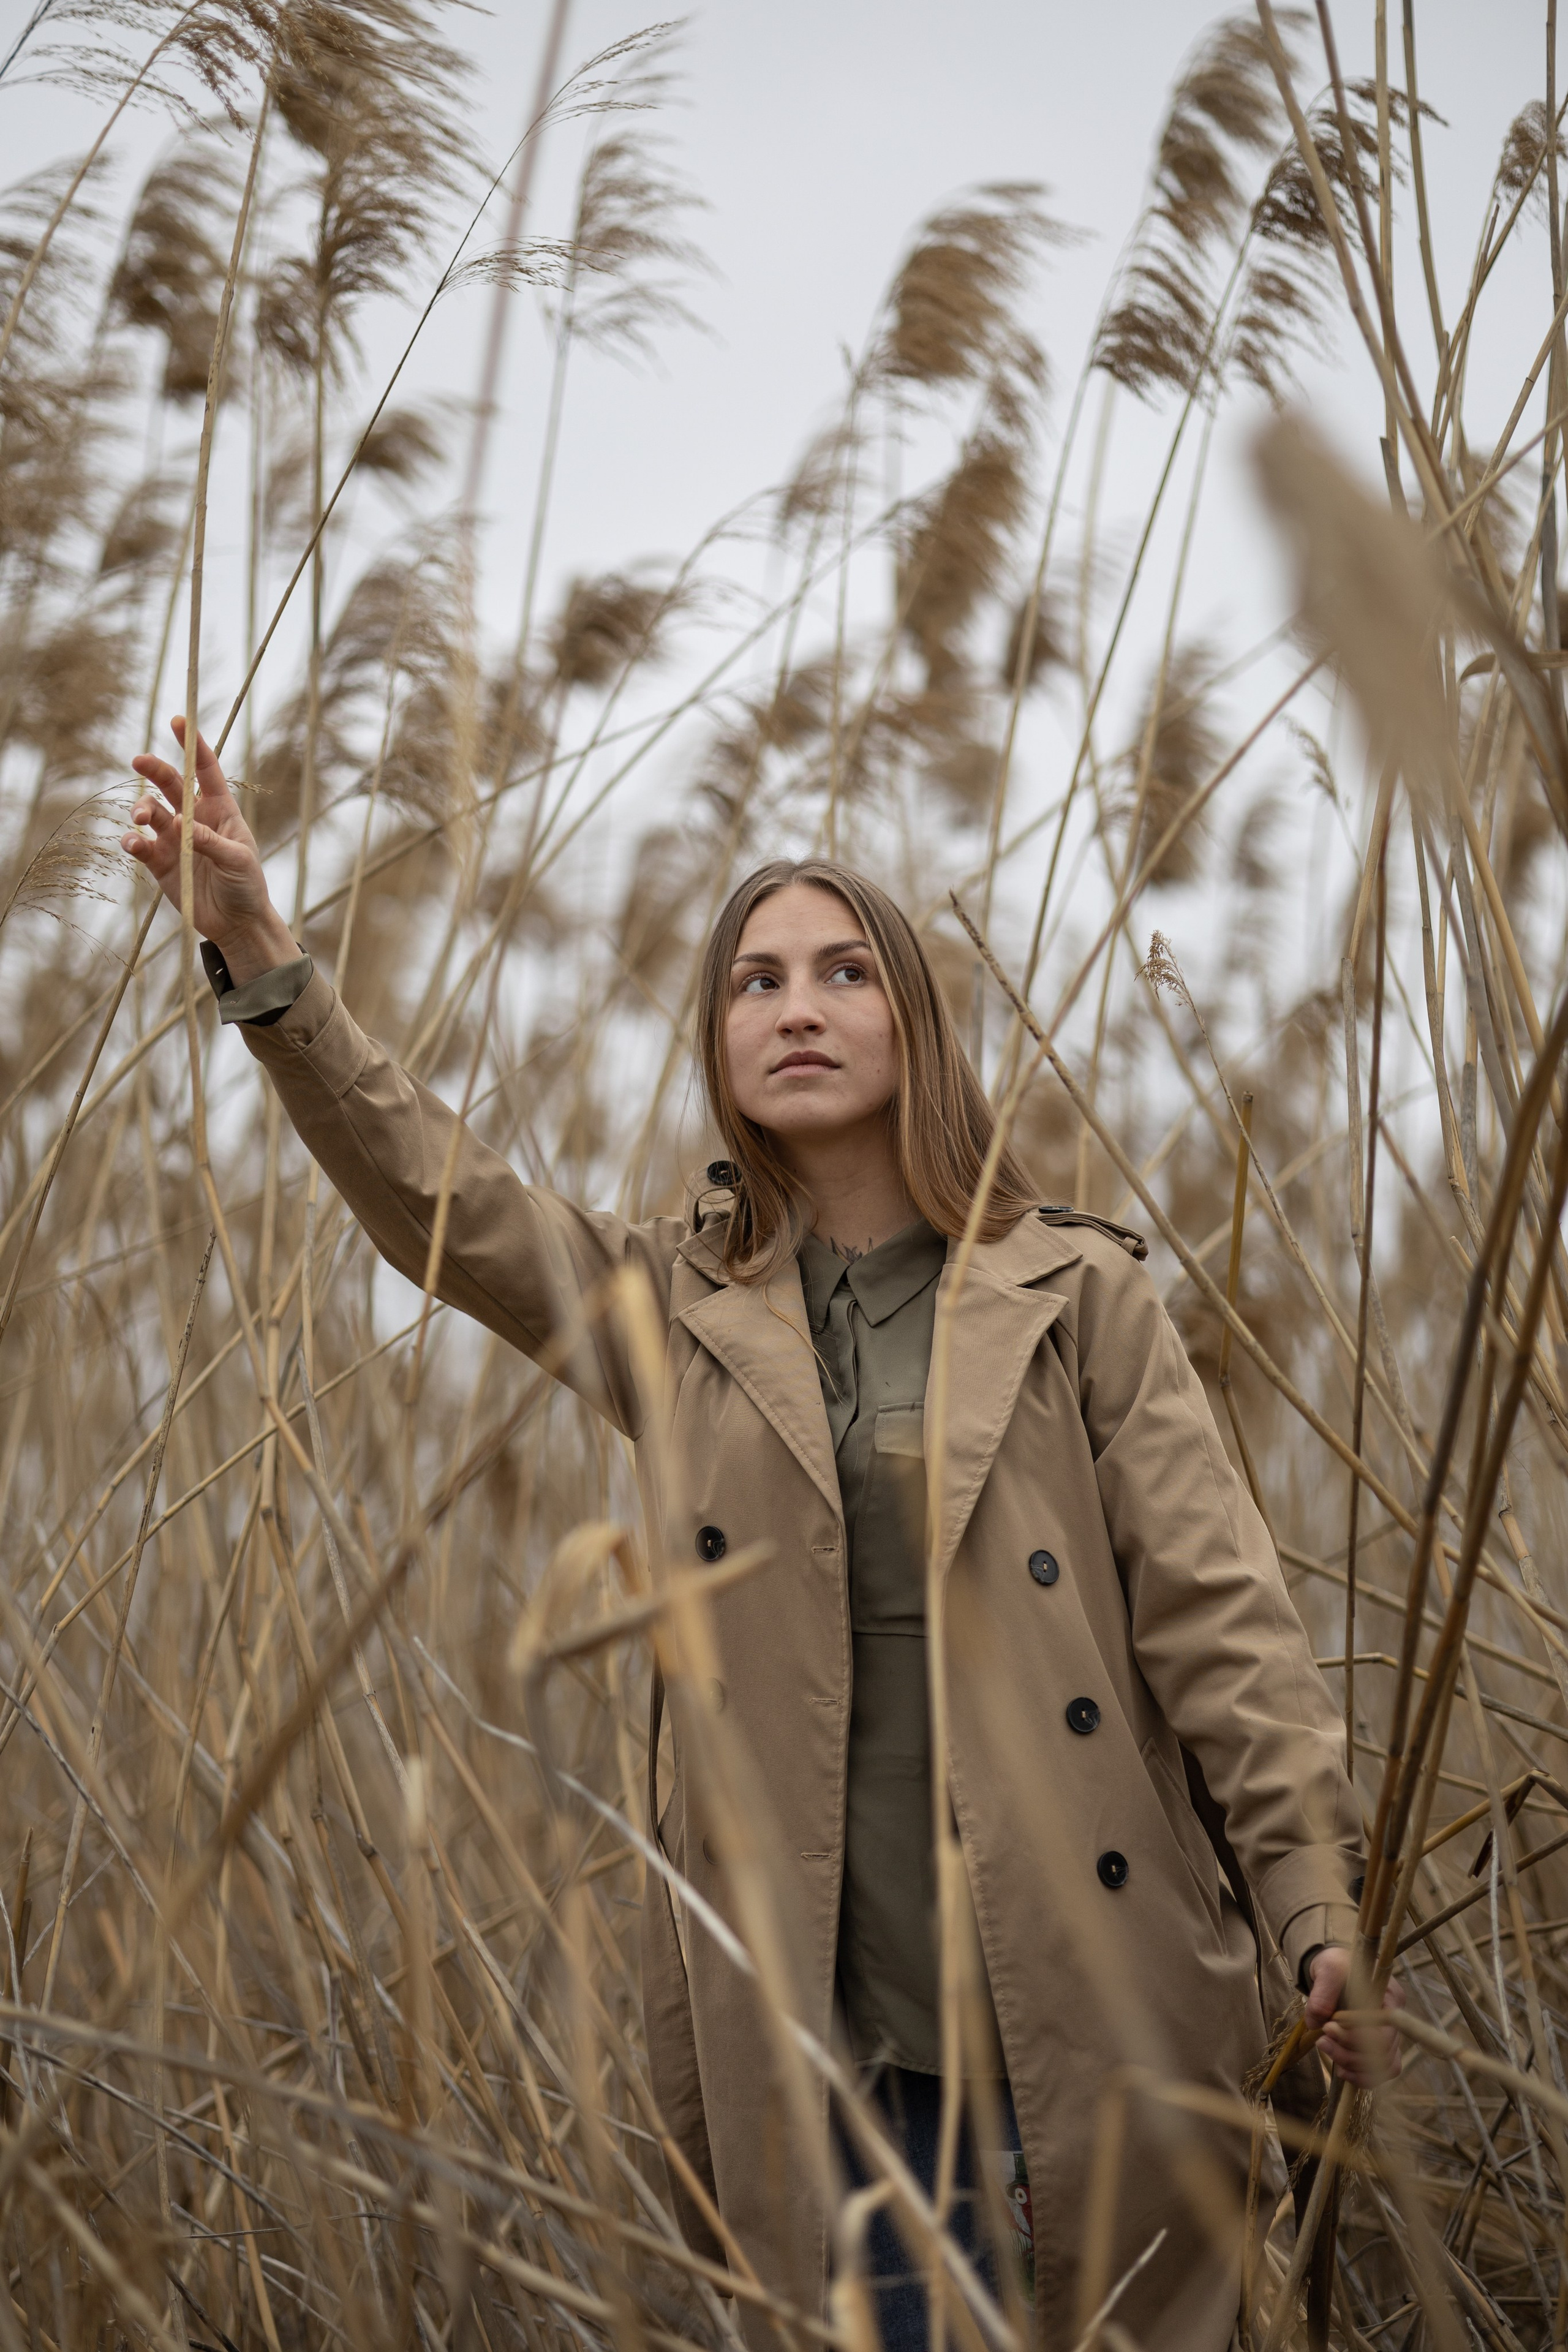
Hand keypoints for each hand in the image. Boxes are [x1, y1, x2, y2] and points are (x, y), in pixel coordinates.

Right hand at [122, 717, 295, 981]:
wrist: (238, 924)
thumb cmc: (247, 886)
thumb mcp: (238, 861)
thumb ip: (210, 842)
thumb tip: (179, 825)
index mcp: (221, 811)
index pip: (205, 771)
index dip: (192, 746)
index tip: (178, 721)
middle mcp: (194, 819)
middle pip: (170, 785)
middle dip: (155, 770)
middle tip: (139, 760)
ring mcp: (174, 840)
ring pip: (151, 813)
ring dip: (142, 809)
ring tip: (141, 818)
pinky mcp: (160, 863)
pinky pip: (141, 845)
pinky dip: (134, 842)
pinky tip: (134, 844)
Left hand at [1306, 1945, 1403, 2086]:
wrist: (1334, 1972)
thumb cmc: (1336, 1965)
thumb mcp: (1328, 1969)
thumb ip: (1323, 1993)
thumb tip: (1316, 2023)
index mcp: (1391, 1997)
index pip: (1385, 2028)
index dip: (1357, 2035)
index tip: (1328, 2026)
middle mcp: (1394, 2021)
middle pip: (1384, 2051)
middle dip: (1349, 2052)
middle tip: (1322, 2040)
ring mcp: (1388, 2037)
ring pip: (1383, 2067)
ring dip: (1352, 2065)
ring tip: (1325, 2049)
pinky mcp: (1376, 2050)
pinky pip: (1378, 2073)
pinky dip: (1360, 2076)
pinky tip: (1340, 2069)